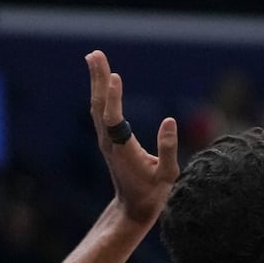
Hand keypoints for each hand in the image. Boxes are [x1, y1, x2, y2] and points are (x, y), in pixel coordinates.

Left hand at [87, 50, 177, 227]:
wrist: (132, 208)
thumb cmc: (153, 193)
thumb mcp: (167, 175)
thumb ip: (168, 148)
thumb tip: (170, 120)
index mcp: (123, 149)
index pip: (114, 119)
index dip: (113, 98)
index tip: (114, 76)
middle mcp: (109, 141)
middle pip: (99, 105)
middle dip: (98, 78)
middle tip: (95, 53)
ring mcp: (105, 140)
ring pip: (97, 106)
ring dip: (95, 81)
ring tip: (94, 58)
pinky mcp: (107, 140)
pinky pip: (101, 111)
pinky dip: (99, 93)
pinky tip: (100, 81)